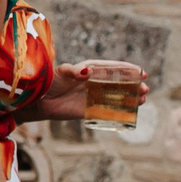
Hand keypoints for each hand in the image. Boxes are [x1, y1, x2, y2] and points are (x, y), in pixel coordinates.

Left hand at [19, 61, 148, 123]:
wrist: (35, 101)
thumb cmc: (47, 81)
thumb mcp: (60, 72)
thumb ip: (74, 71)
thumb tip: (87, 72)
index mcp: (90, 70)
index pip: (113, 68)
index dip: (128, 70)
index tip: (141, 72)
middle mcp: (94, 83)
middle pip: (119, 83)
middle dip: (134, 86)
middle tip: (145, 89)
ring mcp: (92, 97)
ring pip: (116, 97)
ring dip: (130, 99)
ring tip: (142, 100)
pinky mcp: (88, 111)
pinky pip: (107, 112)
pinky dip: (119, 112)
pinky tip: (130, 113)